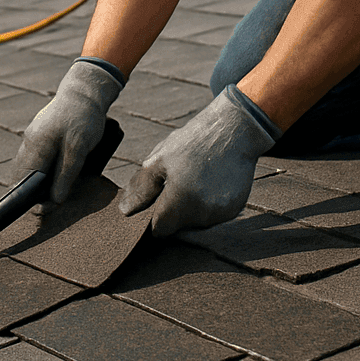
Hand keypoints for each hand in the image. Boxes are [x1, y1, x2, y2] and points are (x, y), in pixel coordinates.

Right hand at [16, 59, 123, 203]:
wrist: (85, 90)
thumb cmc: (83, 118)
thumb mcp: (79, 148)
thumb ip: (66, 174)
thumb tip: (55, 199)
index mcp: (36, 145)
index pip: (24, 180)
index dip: (28, 199)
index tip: (40, 211)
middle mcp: (30, 141)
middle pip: (23, 175)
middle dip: (31, 193)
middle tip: (47, 206)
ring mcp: (33, 136)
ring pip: (29, 167)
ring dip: (37, 182)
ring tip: (50, 194)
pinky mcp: (40, 134)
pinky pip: (35, 157)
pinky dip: (41, 170)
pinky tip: (52, 175)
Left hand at [118, 85, 278, 236]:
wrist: (234, 130)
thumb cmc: (193, 142)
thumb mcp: (160, 159)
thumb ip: (141, 188)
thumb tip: (125, 211)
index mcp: (179, 203)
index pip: (159, 230)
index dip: (153, 218)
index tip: (155, 202)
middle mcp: (201, 215)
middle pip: (178, 227)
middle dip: (173, 210)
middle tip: (176, 181)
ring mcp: (220, 214)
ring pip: (195, 222)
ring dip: (191, 207)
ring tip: (195, 178)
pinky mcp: (234, 210)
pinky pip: (212, 215)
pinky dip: (208, 204)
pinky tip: (210, 181)